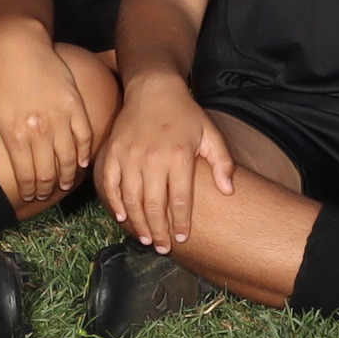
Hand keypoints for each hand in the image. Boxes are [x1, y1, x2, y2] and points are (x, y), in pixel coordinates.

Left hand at [0, 25, 97, 208]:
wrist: (18, 45)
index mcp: (14, 134)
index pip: (26, 175)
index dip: (29, 191)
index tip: (30, 197)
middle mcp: (39, 129)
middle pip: (48, 172)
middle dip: (46, 189)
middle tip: (45, 195)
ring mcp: (59, 116)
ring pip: (69, 159)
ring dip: (68, 177)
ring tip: (64, 184)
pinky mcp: (75, 104)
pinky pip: (84, 137)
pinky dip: (84, 154)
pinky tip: (81, 163)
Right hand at [98, 76, 233, 250]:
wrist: (153, 89)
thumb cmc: (185, 114)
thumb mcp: (211, 134)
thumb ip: (222, 162)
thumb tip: (228, 191)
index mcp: (179, 156)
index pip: (179, 200)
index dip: (180, 223)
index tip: (182, 239)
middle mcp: (153, 158)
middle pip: (154, 205)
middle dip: (159, 231)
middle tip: (162, 248)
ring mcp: (130, 156)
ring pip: (131, 199)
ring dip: (138, 223)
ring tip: (146, 239)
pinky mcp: (113, 152)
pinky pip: (110, 184)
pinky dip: (114, 203)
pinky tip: (122, 217)